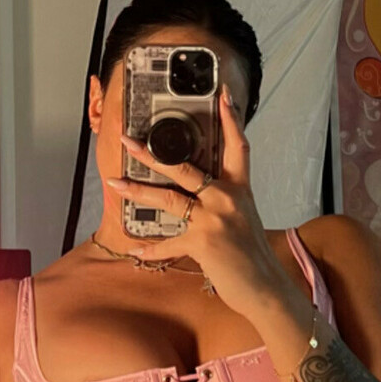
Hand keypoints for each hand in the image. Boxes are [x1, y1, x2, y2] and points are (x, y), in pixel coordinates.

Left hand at [104, 85, 285, 317]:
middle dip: (152, 154)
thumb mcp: (243, 219)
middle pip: (185, 167)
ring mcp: (214, 218)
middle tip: (128, 139)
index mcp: (240, 189)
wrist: (265, 288)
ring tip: (114, 181)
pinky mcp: (203, 241)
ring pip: (168, 198)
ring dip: (137, 190)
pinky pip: (169, 243)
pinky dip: (152, 249)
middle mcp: (227, 197)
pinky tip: (135, 251)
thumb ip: (223, 202)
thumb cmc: (253, 255)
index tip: (222, 94)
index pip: (237, 146)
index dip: (231, 119)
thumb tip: (196, 196)